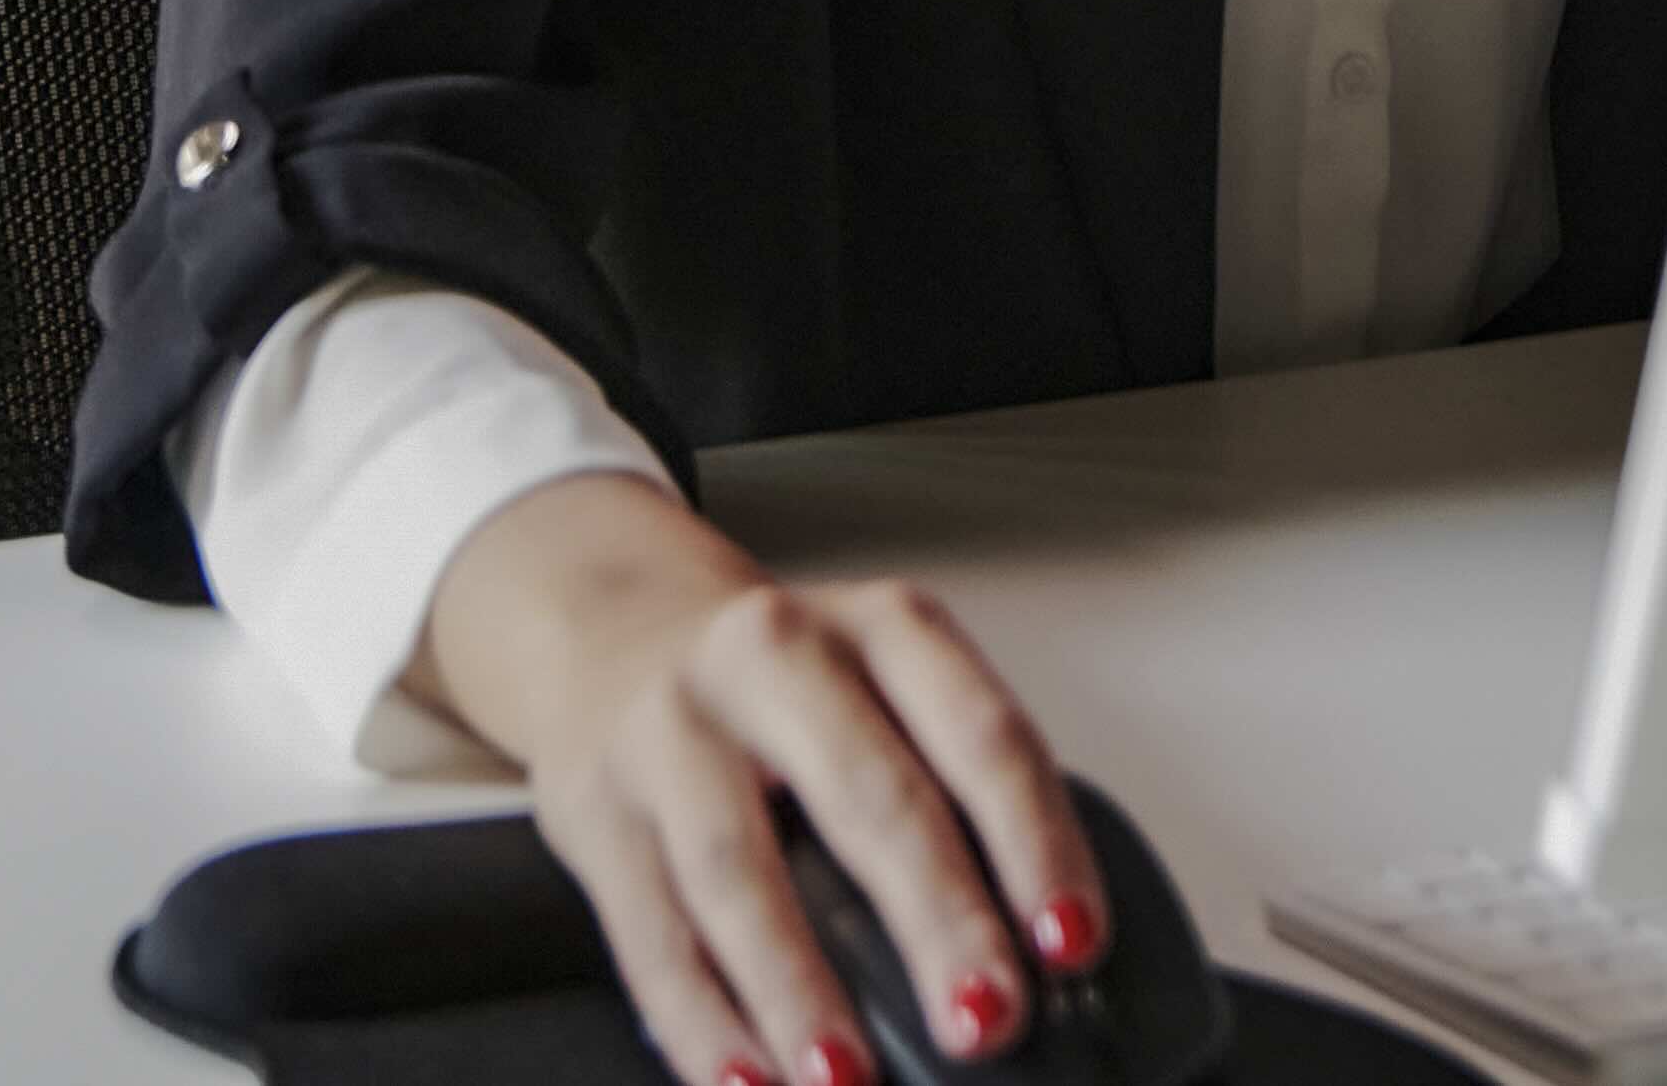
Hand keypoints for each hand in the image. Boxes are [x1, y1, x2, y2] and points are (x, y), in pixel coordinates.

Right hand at [425, 474, 1109, 1085]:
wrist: (615, 626)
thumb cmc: (786, 685)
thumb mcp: (883, 683)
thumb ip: (951, 788)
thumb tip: (1035, 952)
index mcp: (885, 628)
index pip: (981, 733)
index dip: (1036, 841)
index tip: (1071, 942)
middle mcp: (779, 658)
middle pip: (870, 795)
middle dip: (936, 920)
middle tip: (985, 1019)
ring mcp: (676, 730)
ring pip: (739, 870)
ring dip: (800, 988)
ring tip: (849, 1081)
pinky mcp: (596, 810)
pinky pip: (651, 934)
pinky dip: (702, 1023)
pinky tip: (746, 1083)